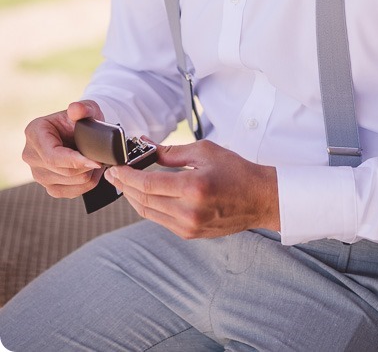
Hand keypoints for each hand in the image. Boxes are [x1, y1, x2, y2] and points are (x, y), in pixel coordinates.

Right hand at [23, 100, 103, 197]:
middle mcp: (31, 155)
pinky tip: (91, 172)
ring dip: (88, 175)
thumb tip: (75, 110)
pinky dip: (85, 185)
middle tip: (101, 158)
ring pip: (69, 183)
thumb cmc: (82, 120)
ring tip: (96, 161)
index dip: (75, 161)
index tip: (95, 161)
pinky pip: (70, 193)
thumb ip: (82, 108)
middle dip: (86, 167)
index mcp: (34, 133)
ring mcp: (37, 173)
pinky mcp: (48, 186)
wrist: (81, 131)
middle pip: (62, 171)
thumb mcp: (86, 109)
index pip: (53, 156)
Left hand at [104, 139, 279, 238]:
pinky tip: (143, 195)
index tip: (115, 167)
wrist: (260, 199)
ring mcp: (189, 226)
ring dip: (133, 198)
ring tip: (124, 184)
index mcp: (193, 188)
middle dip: (125, 186)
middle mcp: (189, 211)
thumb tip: (146, 146)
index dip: (127, 176)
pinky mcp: (190, 234)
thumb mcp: (205, 151)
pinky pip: (160, 220)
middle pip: (144, 199)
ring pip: (148, 213)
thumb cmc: (236, 171)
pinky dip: (148, 207)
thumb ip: (172, 151)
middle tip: (114, 174)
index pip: (148, 184)